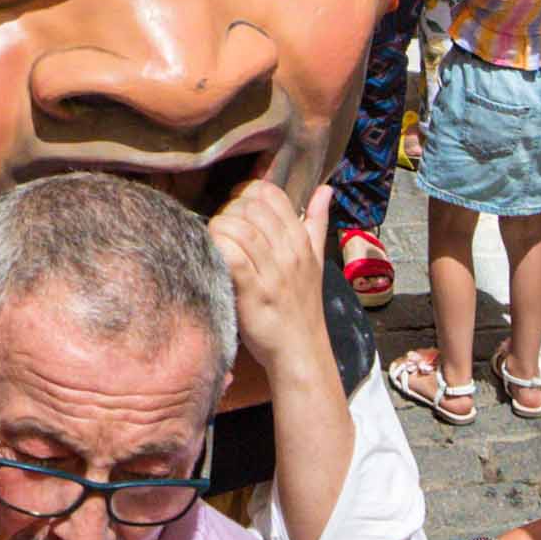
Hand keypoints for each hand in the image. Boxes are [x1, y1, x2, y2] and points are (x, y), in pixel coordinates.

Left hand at [212, 182, 336, 389]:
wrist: (301, 350)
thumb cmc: (302, 305)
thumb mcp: (315, 259)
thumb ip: (317, 221)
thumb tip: (325, 189)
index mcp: (302, 240)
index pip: (272, 195)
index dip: (247, 192)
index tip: (236, 206)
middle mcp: (289, 252)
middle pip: (252, 207)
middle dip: (229, 209)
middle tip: (223, 226)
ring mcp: (273, 272)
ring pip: (240, 229)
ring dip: (220, 228)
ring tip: (216, 240)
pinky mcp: (255, 292)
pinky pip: (234, 258)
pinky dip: (220, 249)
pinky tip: (215, 254)